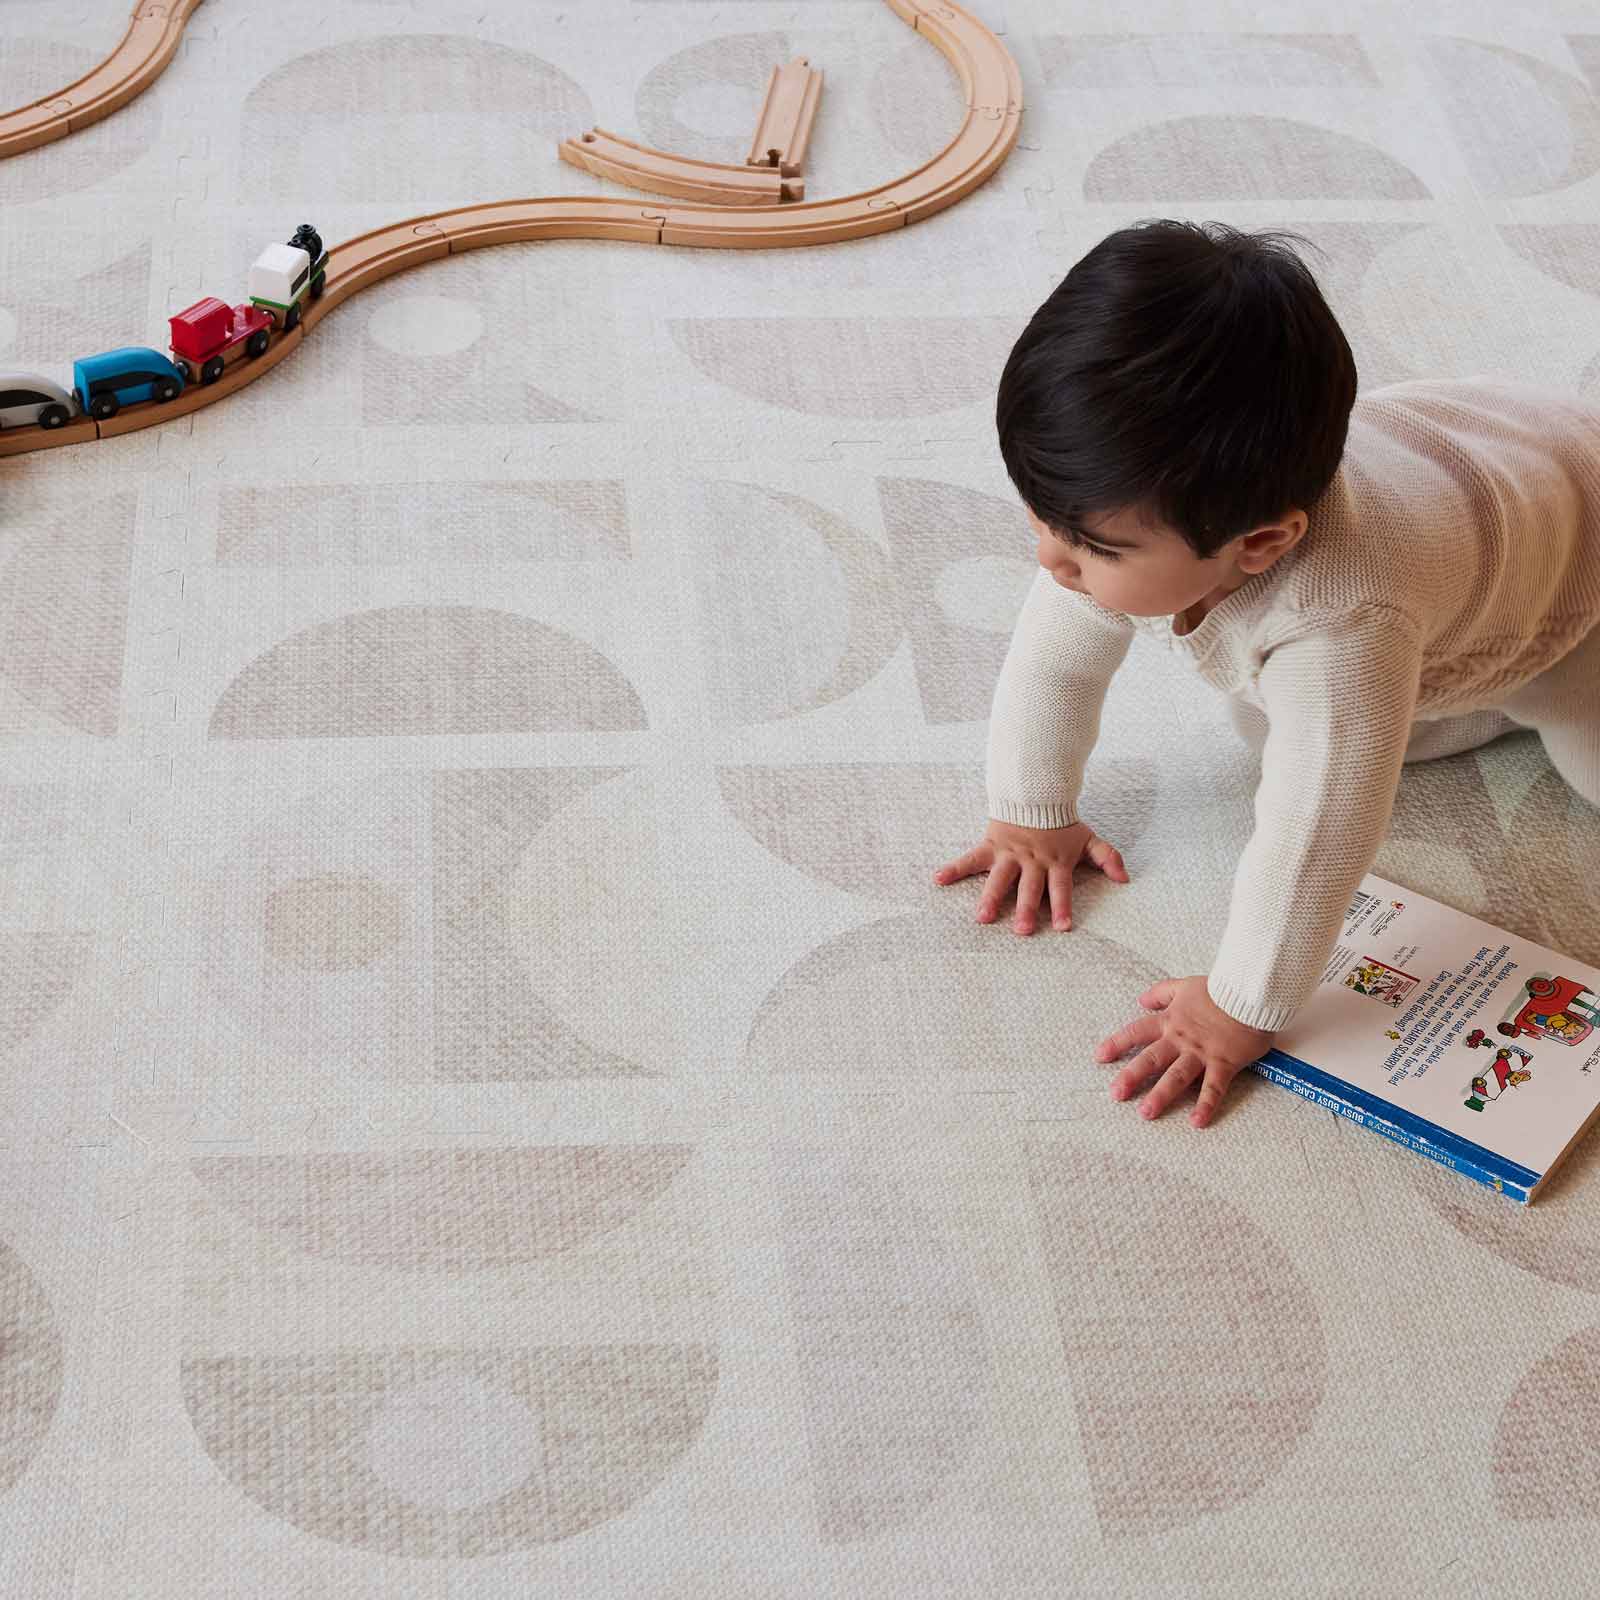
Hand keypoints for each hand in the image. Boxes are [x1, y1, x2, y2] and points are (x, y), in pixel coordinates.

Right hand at [933, 818, 1128, 934]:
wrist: (1036, 791)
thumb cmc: (1062, 822)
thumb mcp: (1088, 837)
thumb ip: (1107, 857)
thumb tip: (1124, 879)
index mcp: (1055, 862)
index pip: (1060, 888)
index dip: (1061, 906)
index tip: (1062, 927)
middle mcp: (1031, 861)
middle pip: (1028, 888)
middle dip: (1025, 909)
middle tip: (1022, 931)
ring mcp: (1009, 854)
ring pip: (999, 879)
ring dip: (991, 897)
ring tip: (982, 918)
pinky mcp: (990, 845)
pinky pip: (970, 858)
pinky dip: (954, 868)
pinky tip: (938, 879)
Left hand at [1095, 976, 1273, 1127]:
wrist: (1250, 992)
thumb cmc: (1220, 989)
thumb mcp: (1184, 985)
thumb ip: (1161, 992)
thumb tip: (1141, 999)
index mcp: (1170, 1021)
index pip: (1137, 1032)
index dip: (1117, 1044)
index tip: (1100, 1057)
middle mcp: (1181, 1039)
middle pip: (1151, 1059)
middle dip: (1132, 1077)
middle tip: (1116, 1095)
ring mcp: (1201, 1053)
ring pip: (1177, 1076)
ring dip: (1161, 1095)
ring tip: (1146, 1113)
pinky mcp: (1223, 1063)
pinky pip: (1213, 1088)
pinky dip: (1206, 1105)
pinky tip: (1197, 1122)